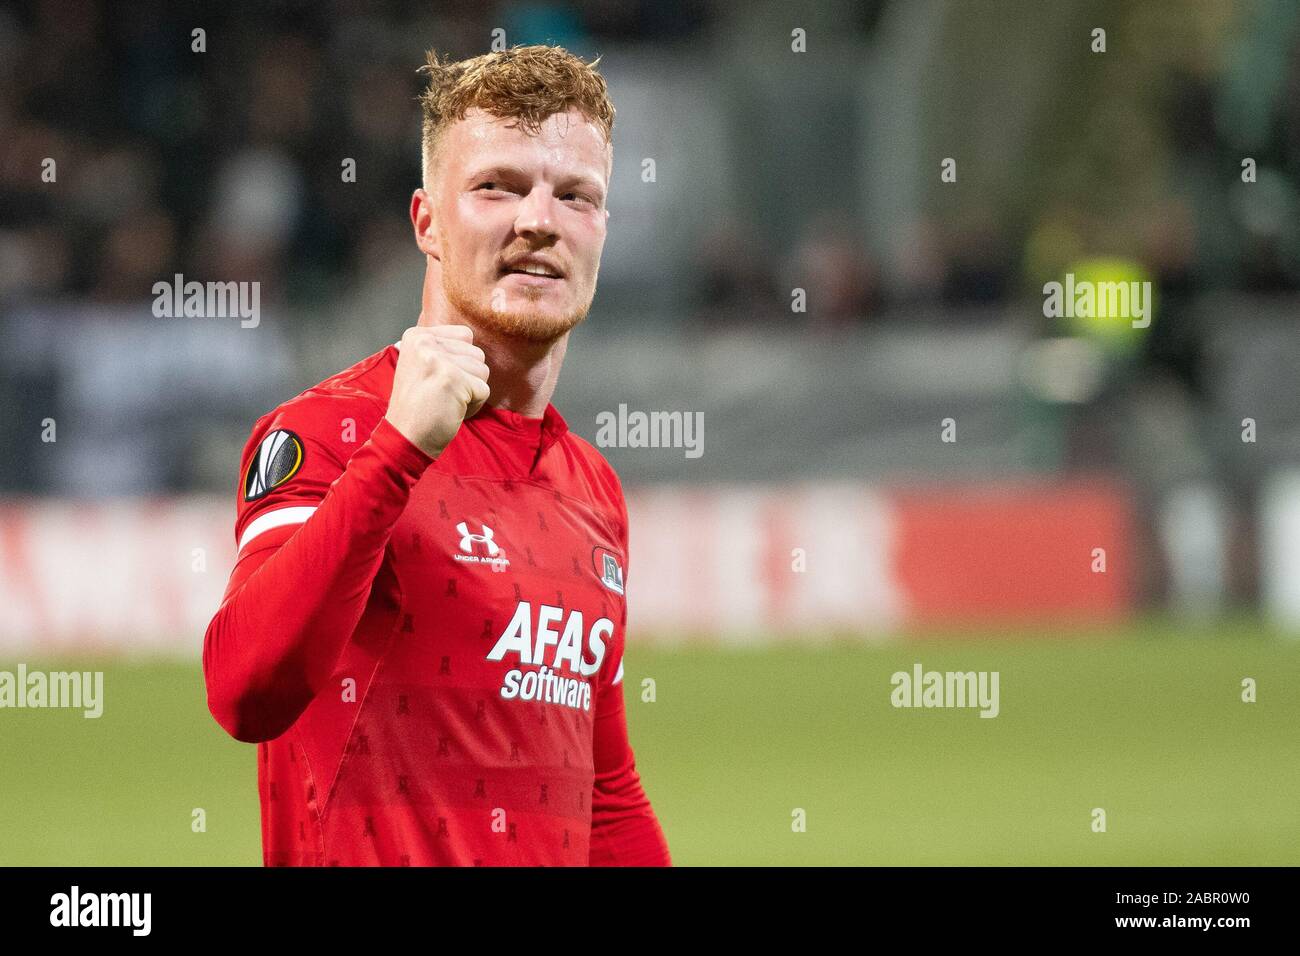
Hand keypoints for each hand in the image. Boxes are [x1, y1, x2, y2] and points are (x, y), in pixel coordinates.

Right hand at [384, 325, 489, 457]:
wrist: (404, 437)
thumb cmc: (418, 406)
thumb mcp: (421, 365)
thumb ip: (443, 349)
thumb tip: (471, 341)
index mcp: (417, 336)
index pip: (465, 335)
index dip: (461, 361)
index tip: (439, 379)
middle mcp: (426, 342)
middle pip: (477, 353)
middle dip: (468, 378)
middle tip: (443, 394)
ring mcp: (439, 359)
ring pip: (483, 371)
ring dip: (471, 392)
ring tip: (447, 402)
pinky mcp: (454, 379)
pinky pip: (484, 390)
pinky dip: (474, 406)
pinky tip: (451, 411)